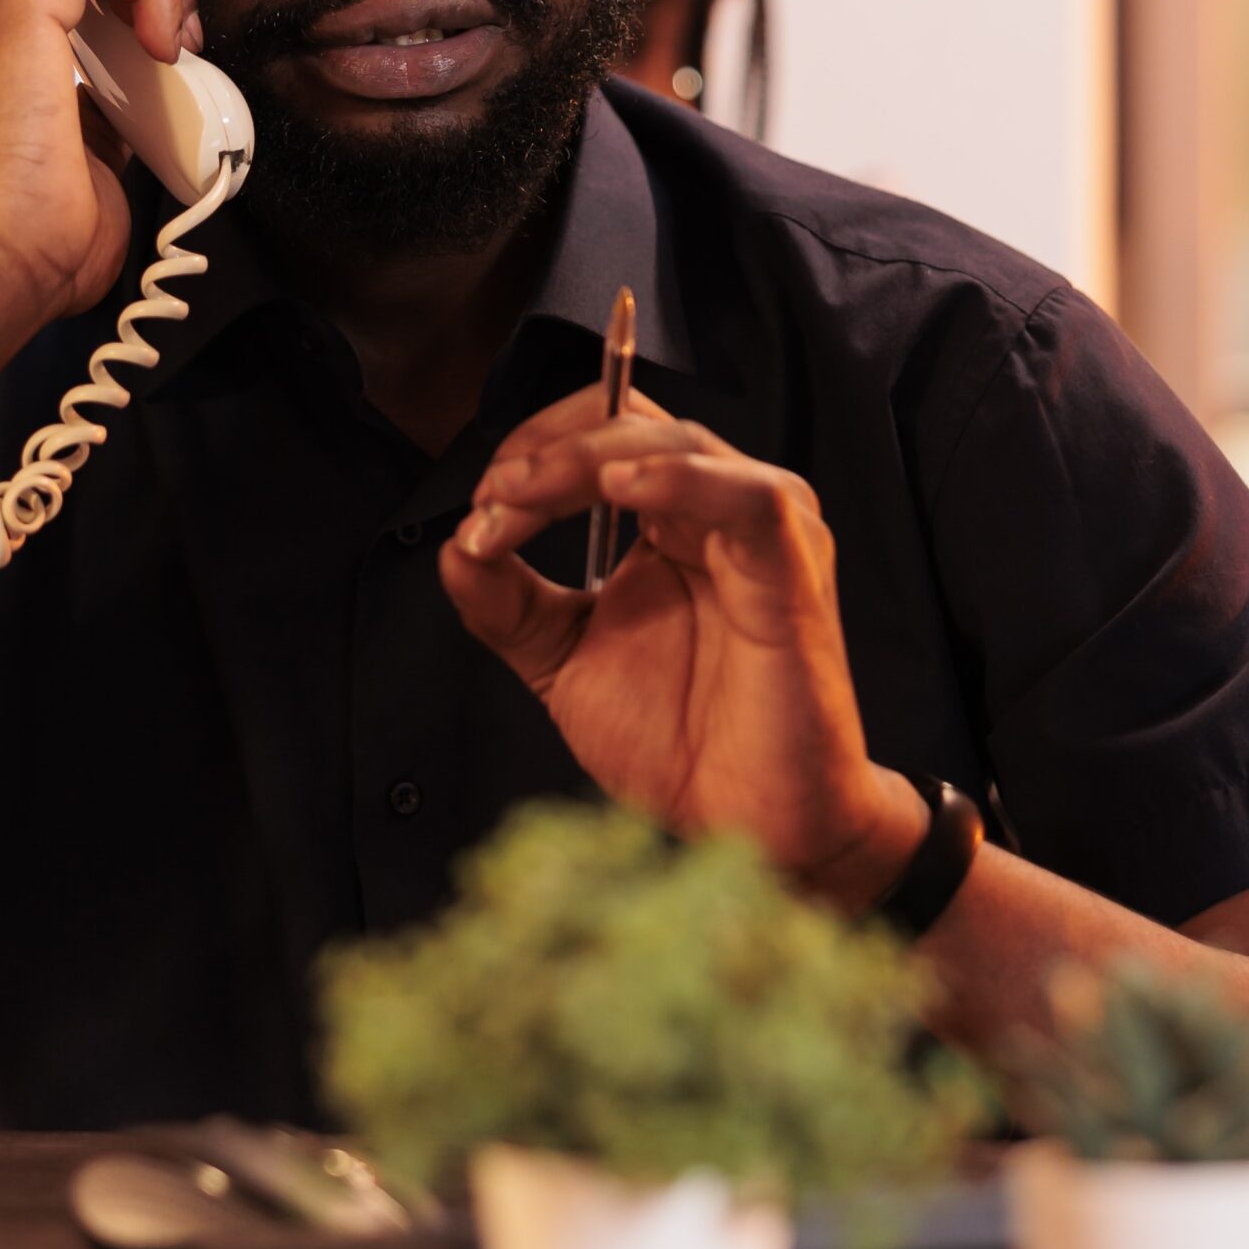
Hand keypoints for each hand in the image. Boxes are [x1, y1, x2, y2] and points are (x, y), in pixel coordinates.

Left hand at [440, 387, 929, 910]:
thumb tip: (454, 547)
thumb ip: (509, 606)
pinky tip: (621, 489)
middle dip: (546, 452)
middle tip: (493, 500)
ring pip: (676, 445)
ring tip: (524, 496)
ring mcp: (764, 531)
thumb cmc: (681, 743)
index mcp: (673, 522)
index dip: (535, 453)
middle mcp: (721, 510)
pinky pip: (745, 496)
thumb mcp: (564, 663)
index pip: (603, 436)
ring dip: (586, 460)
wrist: (748, 823)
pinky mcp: (794, 565)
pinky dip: (678, 479)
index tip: (481, 510)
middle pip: (632, 425)